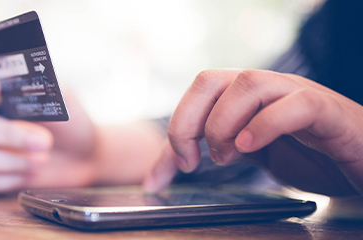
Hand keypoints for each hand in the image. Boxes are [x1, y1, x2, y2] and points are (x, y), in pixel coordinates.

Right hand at [0, 54, 98, 193]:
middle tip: (44, 140)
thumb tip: (25, 83)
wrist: (84, 155)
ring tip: (42, 160)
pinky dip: (10, 179)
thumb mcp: (63, 98)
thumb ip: (44, 86)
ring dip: (8, 160)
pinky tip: (31, 173)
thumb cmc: (70, 121)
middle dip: (7, 134)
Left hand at [144, 69, 362, 195]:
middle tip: (196, 159)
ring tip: (230, 155)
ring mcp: (296, 95)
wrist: (361, 161)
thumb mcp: (246, 155)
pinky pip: (296, 104)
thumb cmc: (307, 154)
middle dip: (191, 121)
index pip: (198, 89)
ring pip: (249, 83)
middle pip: (212, 79)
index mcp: (246, 94)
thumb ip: (203, 155)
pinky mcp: (327, 111)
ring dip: (225, 123)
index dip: (179, 124)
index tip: (181, 163)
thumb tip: (155, 177)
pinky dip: (267, 124)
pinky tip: (253, 147)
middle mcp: (267, 87)